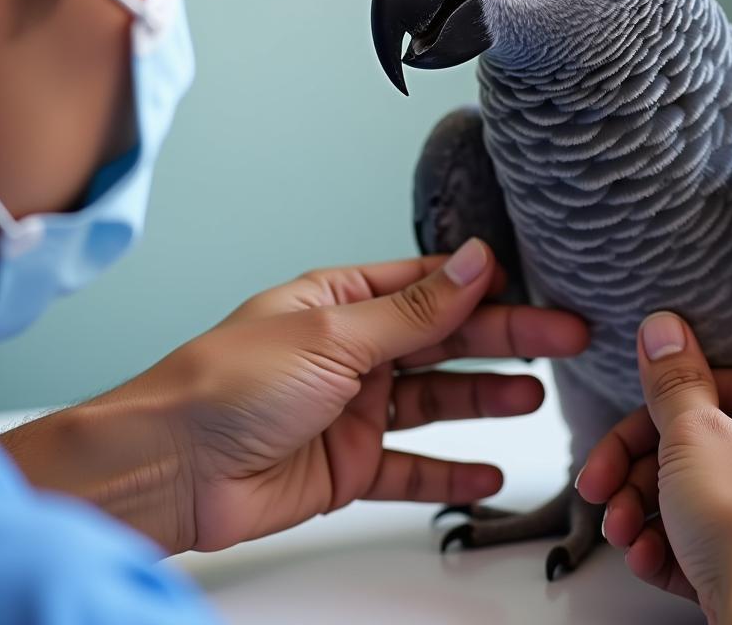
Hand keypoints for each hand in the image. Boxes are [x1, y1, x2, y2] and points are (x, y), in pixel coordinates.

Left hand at [3, 239, 586, 554]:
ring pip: (436, 399)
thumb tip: (475, 261)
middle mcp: (352, 350)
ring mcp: (352, 407)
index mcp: (342, 301)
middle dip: (506, 339)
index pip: (431, 287)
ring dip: (486, 398)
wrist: (169, 470)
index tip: (537, 287)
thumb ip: (414, 310)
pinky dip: (449, 471)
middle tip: (563, 337)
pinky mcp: (347, 464)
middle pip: (445, 340)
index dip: (486, 288)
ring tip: (535, 396)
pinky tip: (488, 471)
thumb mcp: (334, 336)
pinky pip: (411, 467)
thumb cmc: (226, 385)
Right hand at [576, 312, 731, 624]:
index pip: (730, 386)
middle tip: (601, 479)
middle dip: (639, 466)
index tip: (635, 410)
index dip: (672, 398)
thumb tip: (665, 329)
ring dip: (643, 508)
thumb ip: (673, 381)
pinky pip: (713, 546)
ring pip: (701, 499)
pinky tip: (642, 556)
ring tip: (618, 528)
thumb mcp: (695, 434)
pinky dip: (670, 546)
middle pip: (704, 447)